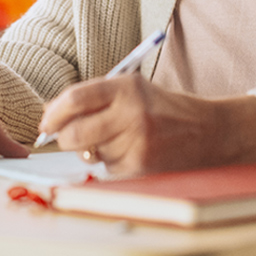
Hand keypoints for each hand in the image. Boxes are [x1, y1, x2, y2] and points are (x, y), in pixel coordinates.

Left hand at [38, 74, 255, 177]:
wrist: (209, 131)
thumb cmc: (164, 109)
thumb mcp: (133, 90)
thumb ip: (95, 98)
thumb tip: (51, 114)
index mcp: (126, 87)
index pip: (75, 99)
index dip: (54, 113)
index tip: (47, 122)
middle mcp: (131, 113)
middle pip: (75, 133)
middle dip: (65, 139)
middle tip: (68, 137)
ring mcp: (137, 142)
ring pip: (90, 153)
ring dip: (94, 151)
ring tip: (117, 140)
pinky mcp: (141, 166)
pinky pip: (107, 168)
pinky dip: (111, 163)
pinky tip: (131, 152)